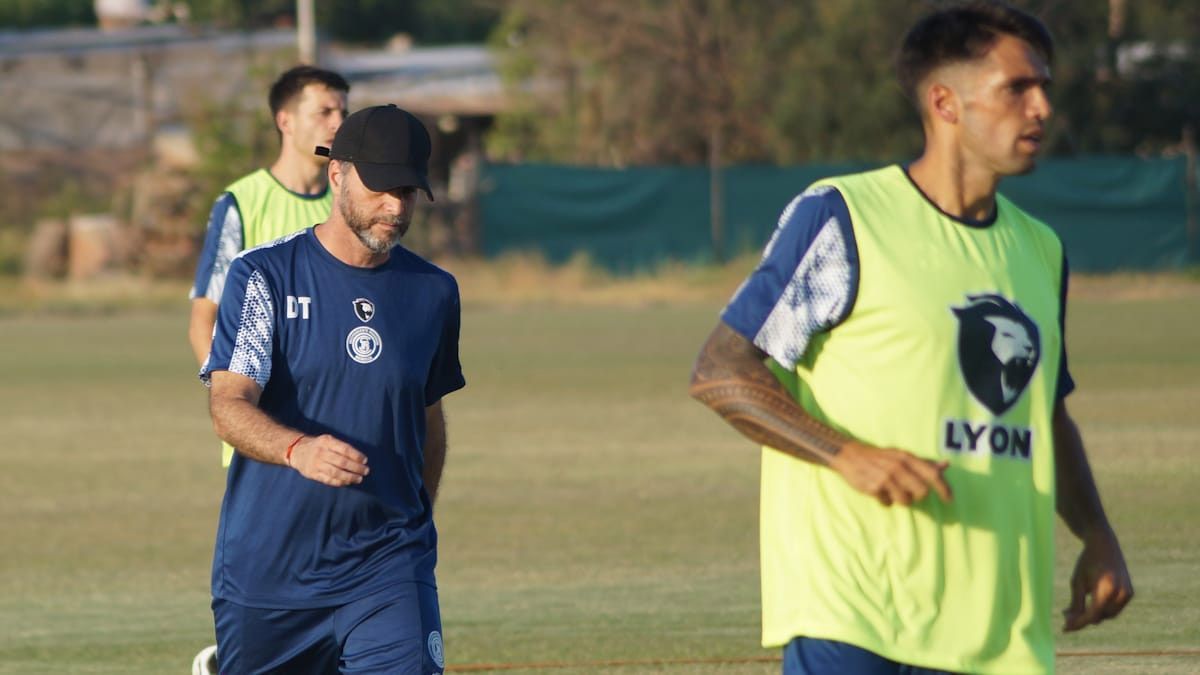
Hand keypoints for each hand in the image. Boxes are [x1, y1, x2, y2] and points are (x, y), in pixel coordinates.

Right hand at [287, 434, 369, 486]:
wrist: (296, 451)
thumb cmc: (319, 446)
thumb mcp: (328, 440)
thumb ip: (341, 447)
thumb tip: (360, 458)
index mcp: (326, 441)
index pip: (345, 449)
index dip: (356, 455)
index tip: (365, 460)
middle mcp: (321, 452)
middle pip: (342, 462)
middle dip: (356, 468)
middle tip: (366, 471)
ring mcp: (316, 464)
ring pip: (336, 473)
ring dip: (350, 477)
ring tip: (359, 479)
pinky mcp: (312, 474)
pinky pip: (328, 480)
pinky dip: (340, 482)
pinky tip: (348, 482)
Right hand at [829, 442, 952, 506]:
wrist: (850, 455)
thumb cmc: (881, 457)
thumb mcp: (902, 456)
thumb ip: (925, 463)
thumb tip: (947, 465)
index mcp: (907, 458)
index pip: (932, 475)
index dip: (944, 489)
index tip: (950, 500)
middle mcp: (898, 467)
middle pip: (922, 493)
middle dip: (917, 496)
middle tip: (908, 491)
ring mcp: (885, 478)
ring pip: (906, 501)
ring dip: (900, 499)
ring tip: (891, 491)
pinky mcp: (874, 488)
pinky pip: (887, 504)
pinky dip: (885, 501)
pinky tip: (879, 492)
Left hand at [1063, 529, 1133, 631]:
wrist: (1104, 544)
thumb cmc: (1087, 562)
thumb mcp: (1077, 581)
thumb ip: (1076, 603)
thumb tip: (1070, 623)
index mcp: (1107, 589)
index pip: (1092, 615)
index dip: (1078, 623)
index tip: (1064, 628)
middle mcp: (1121, 593)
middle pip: (1100, 617)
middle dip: (1083, 618)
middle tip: (1065, 615)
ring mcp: (1127, 594)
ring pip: (1107, 615)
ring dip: (1093, 615)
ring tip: (1074, 609)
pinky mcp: (1129, 593)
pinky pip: (1114, 608)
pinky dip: (1102, 609)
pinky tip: (1088, 603)